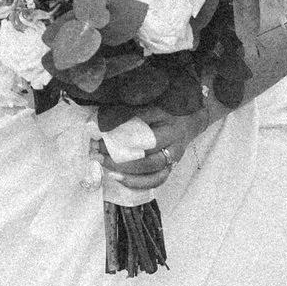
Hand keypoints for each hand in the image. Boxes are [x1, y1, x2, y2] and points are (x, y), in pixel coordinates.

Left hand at [98, 104, 214, 200]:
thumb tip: (102, 122)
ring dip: (125, 170)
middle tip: (97, 152)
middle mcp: (174, 141)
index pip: (143, 131)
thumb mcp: (150, 103)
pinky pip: (155, 180)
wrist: (189, 120)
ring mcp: (173, 156)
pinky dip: (136, 182)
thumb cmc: (165, 109)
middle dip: (119, 155)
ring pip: (151, 169)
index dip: (120, 136)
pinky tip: (118, 177)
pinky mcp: (170, 167)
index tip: (99, 135)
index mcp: (168, 121)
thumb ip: (130, 112)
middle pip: (147, 153)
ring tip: (104, 165)